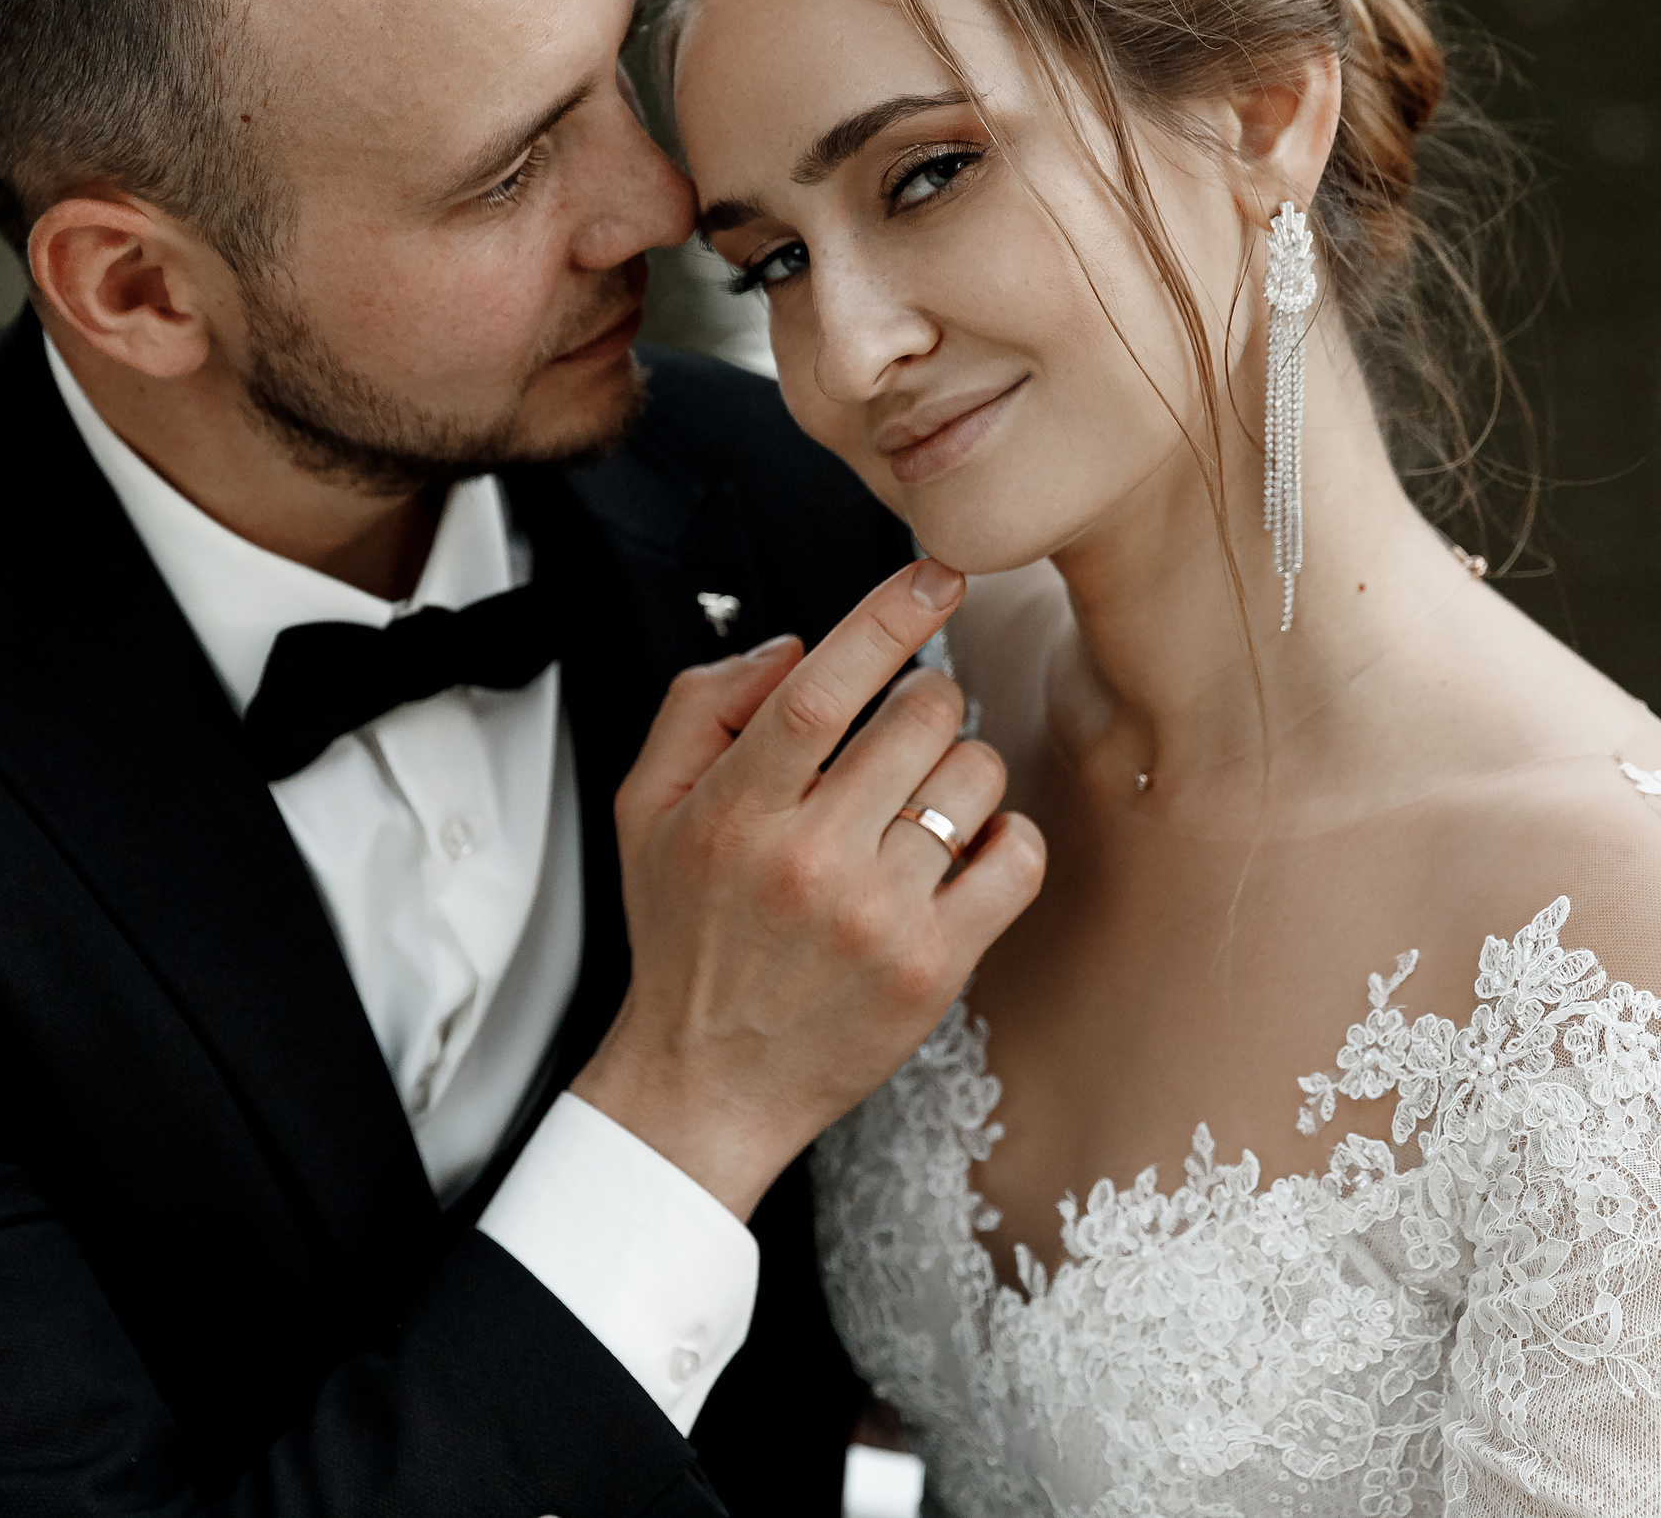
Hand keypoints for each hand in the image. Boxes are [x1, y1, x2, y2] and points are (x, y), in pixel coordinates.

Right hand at [572, 560, 1046, 1220]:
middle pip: (918, 719)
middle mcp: (807, 861)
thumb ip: (699, 709)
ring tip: (919, 806)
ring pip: (973, 779)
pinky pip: (1017, 858)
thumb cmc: (684, 941)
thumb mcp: (644, 812)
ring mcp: (877, 916)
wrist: (705, 1085)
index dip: (886, 617)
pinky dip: (1008, 838)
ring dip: (961, 771)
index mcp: (734, 812)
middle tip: (902, 732)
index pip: (820, 688)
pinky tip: (965, 851)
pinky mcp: (934, 967)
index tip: (934, 576)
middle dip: (927, 700)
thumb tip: (789, 645)